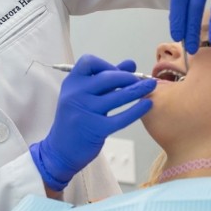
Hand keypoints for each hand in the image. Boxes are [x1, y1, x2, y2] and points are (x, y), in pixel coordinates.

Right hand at [29, 55, 155, 190]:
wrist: (60, 149)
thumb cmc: (75, 119)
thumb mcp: (84, 95)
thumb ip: (105, 78)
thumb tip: (130, 64)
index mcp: (71, 83)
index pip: (88, 62)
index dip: (106, 64)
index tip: (117, 71)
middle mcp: (75, 94)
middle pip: (107, 77)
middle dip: (127, 77)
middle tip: (139, 80)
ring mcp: (85, 112)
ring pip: (117, 96)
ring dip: (137, 90)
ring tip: (150, 87)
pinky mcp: (96, 129)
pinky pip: (122, 117)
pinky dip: (137, 110)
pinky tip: (147, 105)